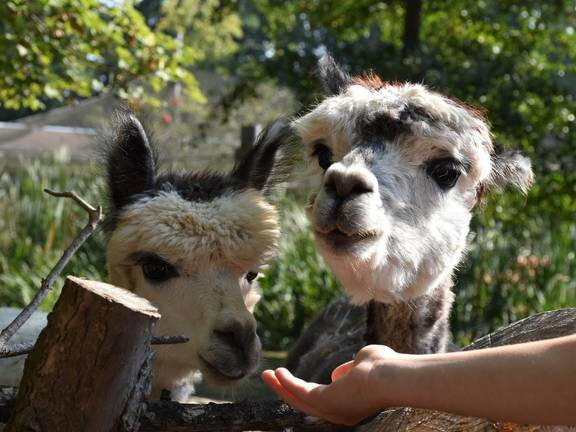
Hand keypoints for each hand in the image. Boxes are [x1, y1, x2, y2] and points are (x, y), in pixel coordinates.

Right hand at [261, 345, 400, 425]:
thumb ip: (350, 368)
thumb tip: (337, 374)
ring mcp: (331, 411)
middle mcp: (339, 415)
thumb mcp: (363, 364)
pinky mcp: (324, 402)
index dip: (306, 390)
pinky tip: (277, 372)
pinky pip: (300, 392)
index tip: (293, 379)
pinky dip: (287, 382)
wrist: (390, 376)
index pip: (323, 401)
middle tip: (272, 378)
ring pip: (299, 400)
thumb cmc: (384, 368)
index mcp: (350, 407)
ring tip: (266, 373)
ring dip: (281, 387)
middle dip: (286, 391)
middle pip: (306, 404)